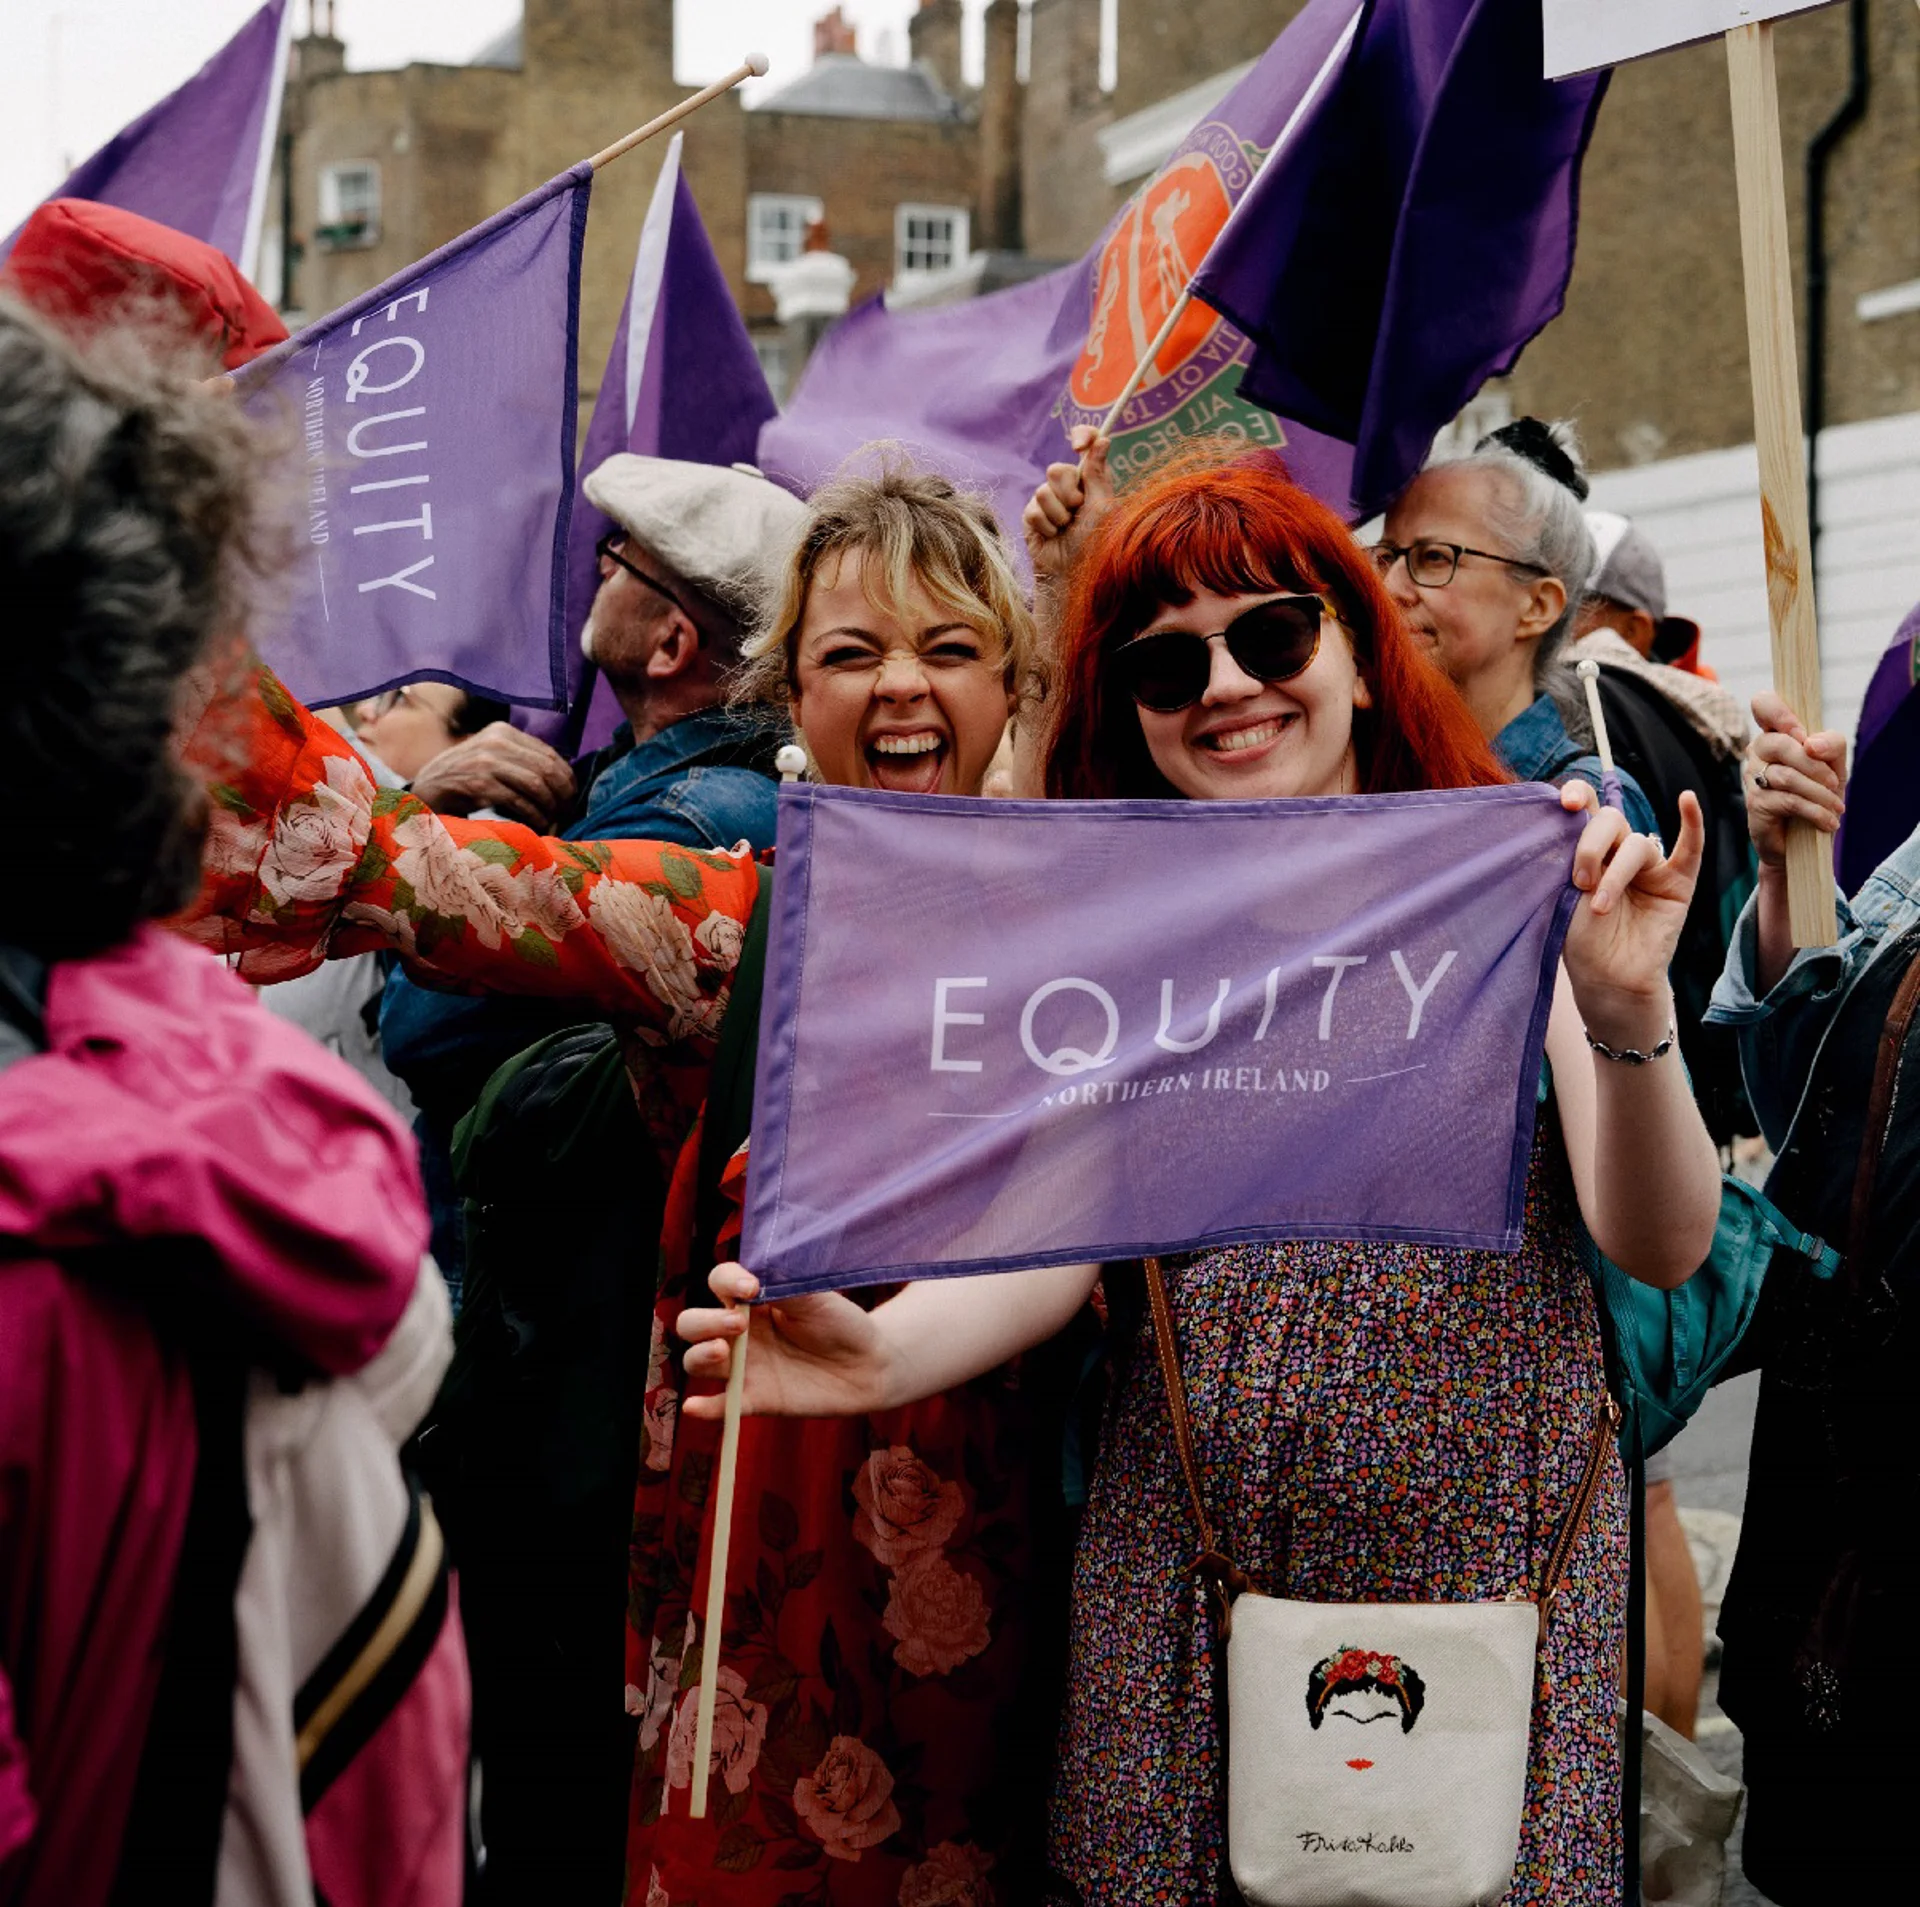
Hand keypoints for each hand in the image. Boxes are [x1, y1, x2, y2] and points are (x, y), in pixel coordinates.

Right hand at [408, 722, 574, 827]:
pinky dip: (534, 817)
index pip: (550, 754)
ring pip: (536, 785)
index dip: (567, 780)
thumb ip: (521, 761)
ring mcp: (486, 761)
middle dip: (562, 796)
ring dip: (549, 809)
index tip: (570, 799)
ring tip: (552, 822)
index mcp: (503, 732)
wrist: (424, 791)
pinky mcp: (479, 784)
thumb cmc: (464, 780)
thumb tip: (564, 780)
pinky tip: (537, 826)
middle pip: (547, 770)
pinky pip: (519, 802)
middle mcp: (495, 741)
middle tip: (565, 815)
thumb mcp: (492, 759)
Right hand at [679, 1263, 888, 1419]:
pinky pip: (721, 1406)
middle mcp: (739, 1332)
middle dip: (705, 1322)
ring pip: (697, 1361)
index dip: (726, 1281)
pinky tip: (695, 1406)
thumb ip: (781, 1286)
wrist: (869, 1364)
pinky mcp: (754, 1399)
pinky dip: (704, 1408)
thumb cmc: (840, 1322)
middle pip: (693, 1324)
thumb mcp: (815, 1295)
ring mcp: (743, 1367)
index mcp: (752, 1300)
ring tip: (724, 1352)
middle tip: (739, 1325)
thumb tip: (752, 1281)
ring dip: (700, 1355)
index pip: (719, 1282)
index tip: (751, 1287)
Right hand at [1022, 425, 1113, 590]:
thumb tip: (1103, 439)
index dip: (1081, 436)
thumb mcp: (1103, 506)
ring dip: (1059, 515)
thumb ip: (1099, 473)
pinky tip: (1053, 537)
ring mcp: (1047, 501)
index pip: (1085, 445)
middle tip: (1077, 510)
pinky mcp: (1031, 516)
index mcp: (1090, 481)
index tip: (1077, 443)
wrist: (1073, 573)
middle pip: (1058, 468)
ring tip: (1066, 529)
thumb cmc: (1095, 543)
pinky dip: (1047, 526)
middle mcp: (1068, 488)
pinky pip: (1034, 509)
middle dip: (1068, 492)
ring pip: (1044, 490)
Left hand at [1560, 781, 1703, 1045]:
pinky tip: (1687, 800)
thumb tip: (1566, 816)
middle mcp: (1618, 851)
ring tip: (1599, 906)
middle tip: (1580, 879)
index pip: (1585, 809)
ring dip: (1616, 873)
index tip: (1566, 803)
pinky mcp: (1677, 884)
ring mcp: (1650, 867)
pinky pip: (1690, 850)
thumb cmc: (1578, 938)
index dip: (1577, 795)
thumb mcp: (1561, 893)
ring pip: (1637, 845)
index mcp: (1586, 848)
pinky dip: (1692, 824)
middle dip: (1591, 845)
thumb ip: (1566, 856)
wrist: (1605, 979)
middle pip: (1610, 820)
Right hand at [1743, 689, 1845, 872]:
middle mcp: (1758, 752)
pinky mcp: (1756, 804)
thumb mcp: (1834, 767)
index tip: (1802, 734)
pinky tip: (1829, 822)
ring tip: (1836, 807)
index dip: (1779, 712)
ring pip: (1786, 776)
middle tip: (1834, 782)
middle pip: (1779, 743)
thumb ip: (1832, 745)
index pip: (1763, 704)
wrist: (1804, 841)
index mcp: (1777, 734)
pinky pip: (1788, 800)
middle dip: (1813, 765)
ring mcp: (1753, 778)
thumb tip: (1811, 744)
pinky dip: (1815, 811)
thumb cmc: (1816, 796)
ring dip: (1819, 793)